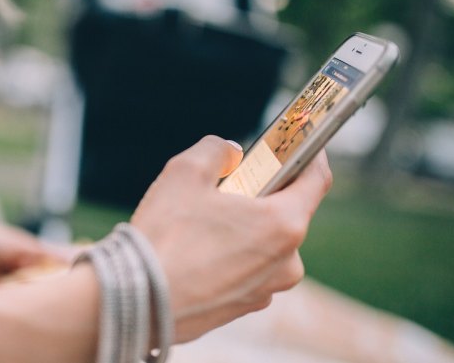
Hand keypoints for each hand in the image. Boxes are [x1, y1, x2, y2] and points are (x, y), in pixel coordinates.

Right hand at [131, 136, 332, 342]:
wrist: (137, 300)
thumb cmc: (165, 236)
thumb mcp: (185, 171)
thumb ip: (216, 150)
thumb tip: (229, 153)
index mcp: (283, 224)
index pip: (316, 180)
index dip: (309, 155)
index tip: (299, 145)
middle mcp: (285, 263)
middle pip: (284, 215)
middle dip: (259, 197)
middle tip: (225, 187)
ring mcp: (264, 290)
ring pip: (262, 246)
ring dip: (241, 230)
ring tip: (200, 224)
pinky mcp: (241, 309)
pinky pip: (243, 271)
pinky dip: (227, 258)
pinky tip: (194, 252)